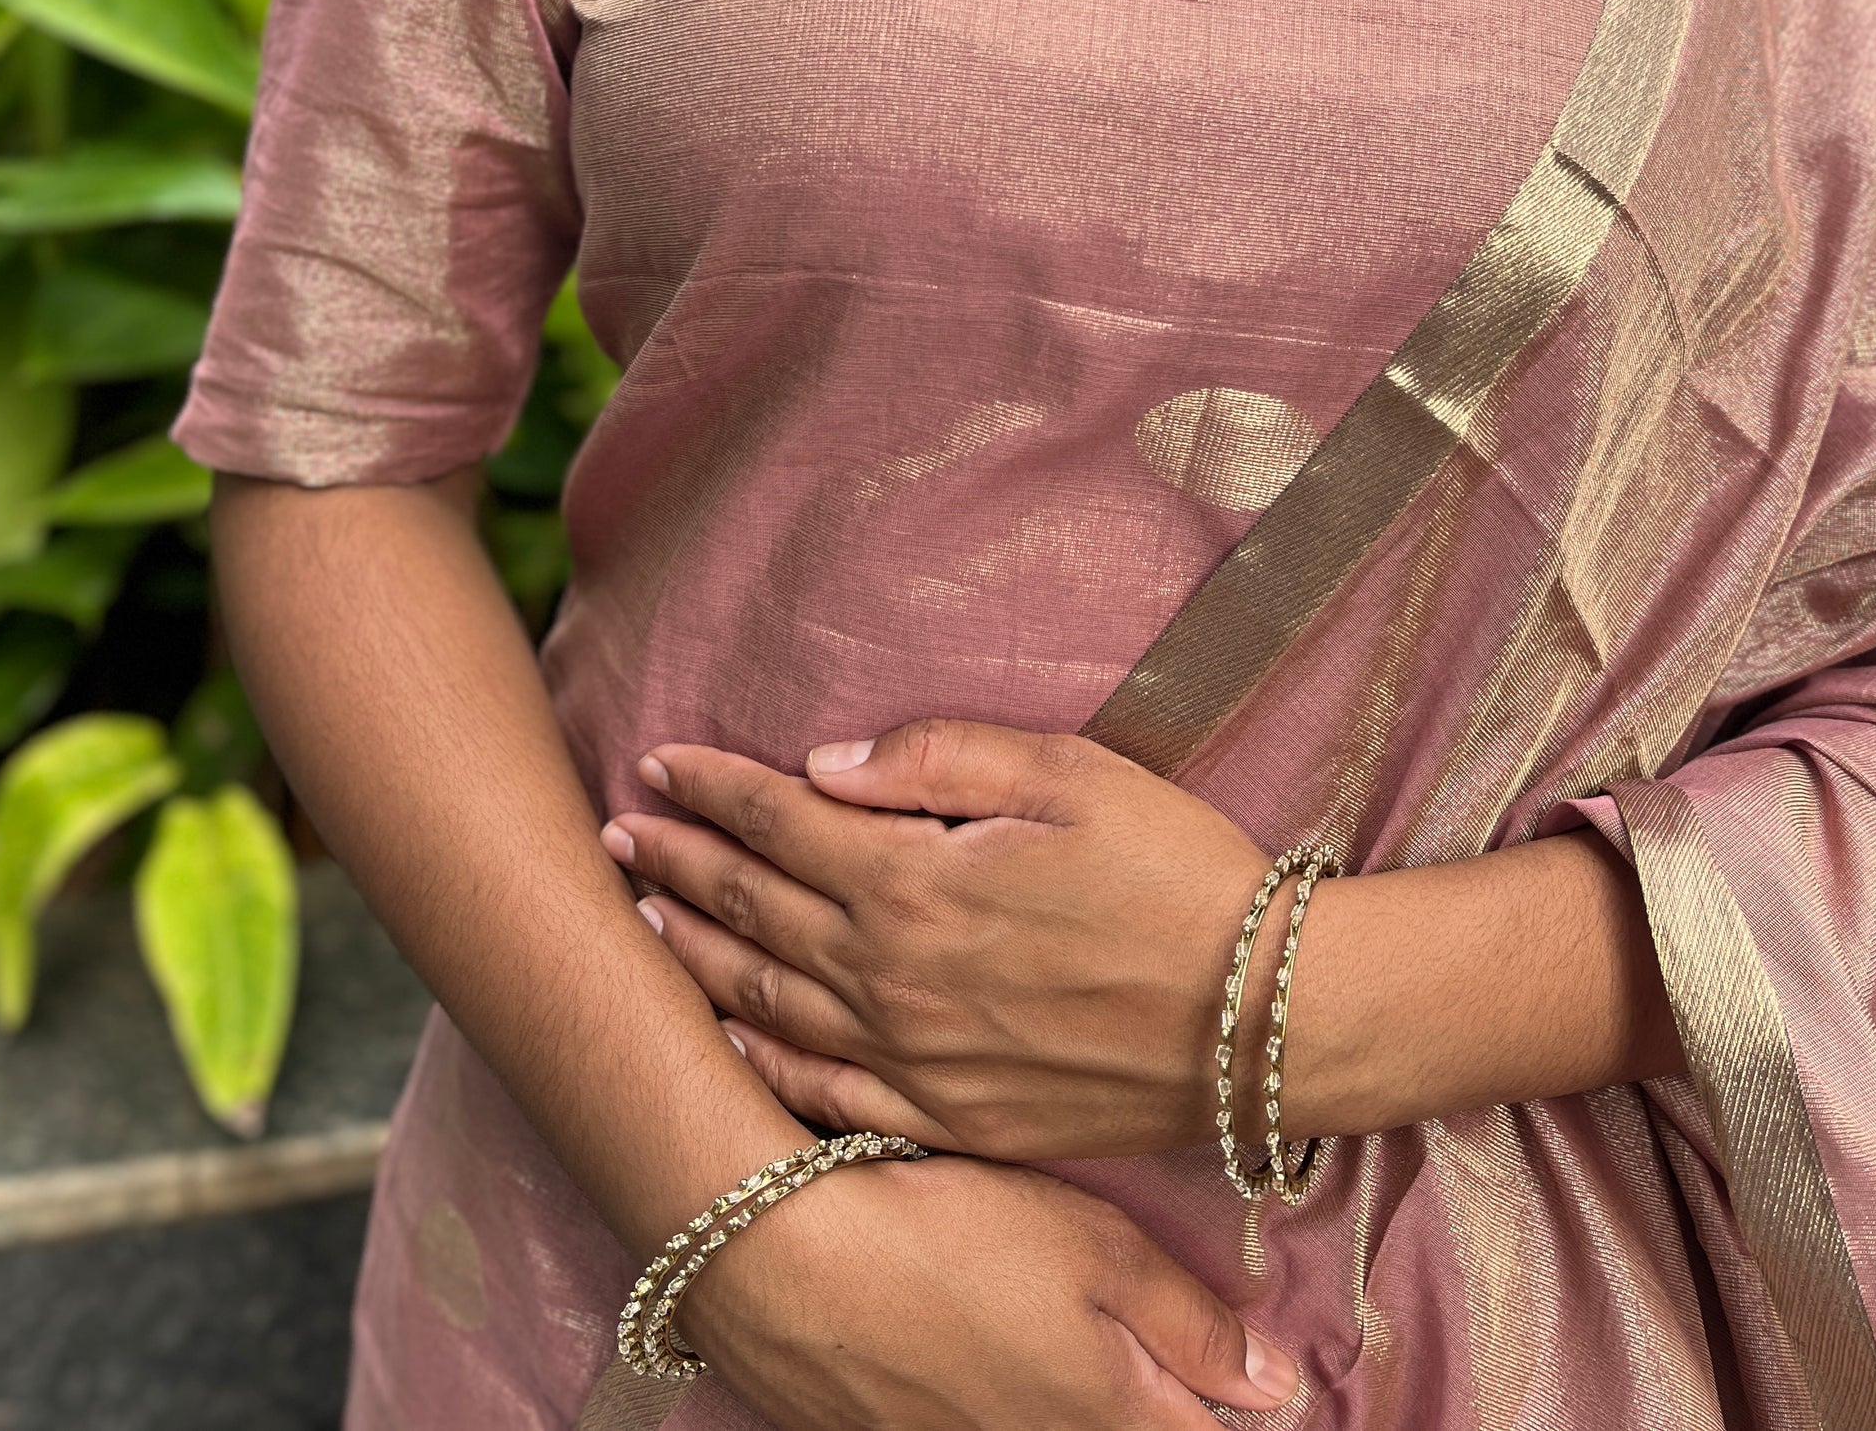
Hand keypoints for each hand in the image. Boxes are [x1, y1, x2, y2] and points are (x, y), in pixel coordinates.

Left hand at [603, 717, 1290, 1160]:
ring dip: (698, 956)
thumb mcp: (1069, 775)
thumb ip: (936, 758)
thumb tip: (825, 764)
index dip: (710, 788)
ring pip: (769, 1002)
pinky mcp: (953, 1117)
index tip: (656, 761)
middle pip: (756, 911)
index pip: (779, 822)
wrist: (1261, 1019)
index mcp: (916, 882)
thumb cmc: (1177, 875)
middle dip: (677, 864)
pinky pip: (827, 1094)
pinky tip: (730, 1035)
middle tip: (614, 836)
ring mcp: (917, 1058)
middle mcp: (894, 976)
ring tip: (644, 921)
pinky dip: (762, 1060)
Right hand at [678, 1149, 1299, 1428]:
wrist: (782, 1262)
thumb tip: (1275, 1385)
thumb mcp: (1096, 1251)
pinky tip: (970, 1341)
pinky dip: (992, 1395)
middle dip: (1155, 1398)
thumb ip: (1192, 1325)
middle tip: (1151, 1349)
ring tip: (1037, 1325)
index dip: (1236, 1404)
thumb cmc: (952, 1238)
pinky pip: (977, 1428)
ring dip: (1069, 1399)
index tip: (1254, 1381)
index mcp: (1113, 1427)